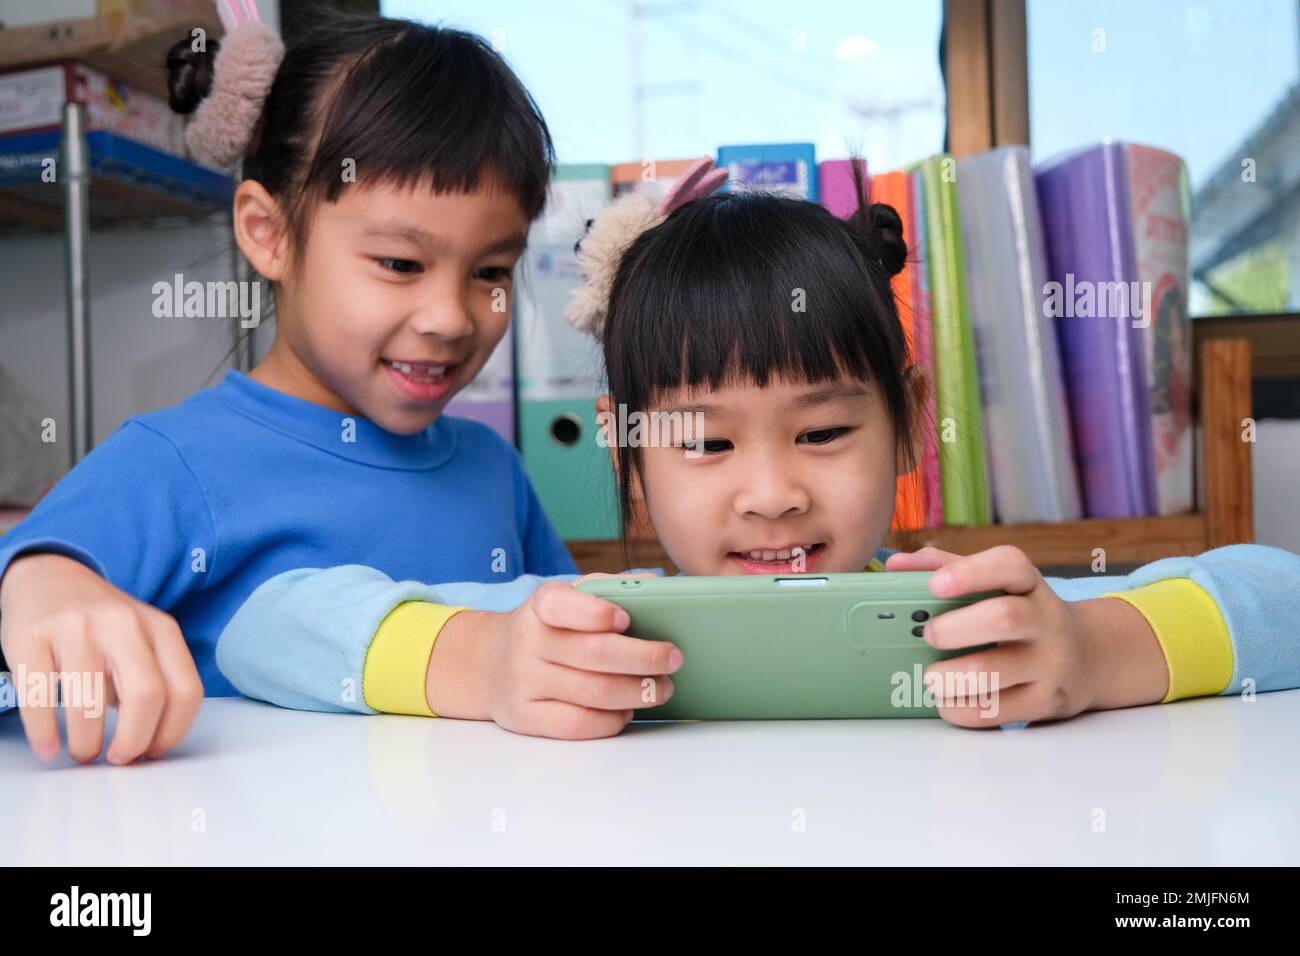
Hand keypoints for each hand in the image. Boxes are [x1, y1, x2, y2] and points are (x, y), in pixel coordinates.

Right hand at [0, 553, 203, 763]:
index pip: (185, 690)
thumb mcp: (143, 641)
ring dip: (88, 743)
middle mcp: (123, 624)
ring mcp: (76, 627)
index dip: (172, 731)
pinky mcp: (31, 637)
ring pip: (90, 702)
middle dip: (134, 740)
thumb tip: (150, 745)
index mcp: (160, 628)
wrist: (49, 578)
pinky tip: (50, 749)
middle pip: (147, 695)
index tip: (153, 752)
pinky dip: (45, 734)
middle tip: (120, 759)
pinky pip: (39, 697)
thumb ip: (154, 681)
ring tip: (84, 752)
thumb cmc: (102, 626)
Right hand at [435, 574, 681, 738]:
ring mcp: (523, 681)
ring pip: (593, 693)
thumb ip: (611, 589)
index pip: (563, 606)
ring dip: (637, 692)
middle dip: (644, 658)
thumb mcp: (570, 598)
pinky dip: (611, 720)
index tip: (626, 619)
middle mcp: (528, 641)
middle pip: (594, 655)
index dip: (595, 613)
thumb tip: (658, 585)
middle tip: (674, 659)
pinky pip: (577, 725)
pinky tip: (627, 711)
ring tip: (661, 688)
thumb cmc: (550, 628)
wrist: (490, 663)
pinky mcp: (524, 717)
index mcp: (542, 604)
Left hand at [885, 546, 1167, 726]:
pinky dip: (962, 708)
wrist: (1087, 657)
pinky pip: (997, 711)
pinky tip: (945, 701)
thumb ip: (945, 568)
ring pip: (998, 671)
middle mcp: (1046, 620)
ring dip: (953, 676)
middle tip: (928, 635)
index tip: (935, 585)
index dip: (970, 572)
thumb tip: (895, 566)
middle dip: (957, 628)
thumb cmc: (1020, 614)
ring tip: (930, 677)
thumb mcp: (996, 585)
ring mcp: (1050, 663)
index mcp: (1028, 585)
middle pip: (1004, 618)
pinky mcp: (1046, 702)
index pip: (1009, 566)